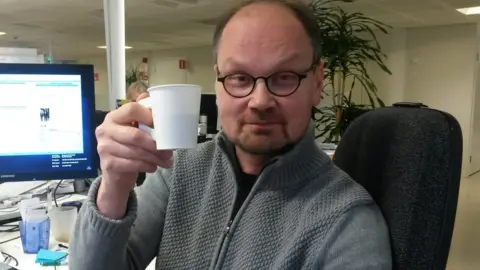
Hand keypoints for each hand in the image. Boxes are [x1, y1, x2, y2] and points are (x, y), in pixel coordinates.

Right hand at [95, 93, 172, 217]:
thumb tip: (155, 101)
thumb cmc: (129, 147)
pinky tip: (154, 167)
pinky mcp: (108, 164)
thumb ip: (142, 115)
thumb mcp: (134, 129)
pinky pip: (133, 164)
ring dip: (155, 158)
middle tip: (169, 152)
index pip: (131, 110)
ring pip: (136, 152)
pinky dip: (147, 166)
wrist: (116, 174)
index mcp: (113, 117)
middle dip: (155, 145)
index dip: (149, 117)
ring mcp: (104, 147)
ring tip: (166, 161)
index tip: (163, 127)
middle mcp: (105, 130)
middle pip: (135, 135)